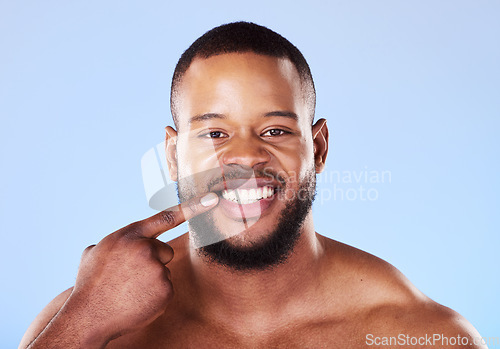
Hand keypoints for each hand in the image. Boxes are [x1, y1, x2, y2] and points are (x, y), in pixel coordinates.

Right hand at [68, 192, 218, 344]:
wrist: (88, 317)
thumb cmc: (89, 285)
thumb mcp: (93, 253)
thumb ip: (113, 243)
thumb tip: (111, 243)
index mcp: (129, 235)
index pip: (165, 217)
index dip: (191, 207)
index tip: (211, 199)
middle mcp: (145, 248)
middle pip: (165, 251)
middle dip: (153, 261)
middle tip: (130, 277)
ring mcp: (156, 269)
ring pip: (164, 271)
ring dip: (152, 280)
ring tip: (129, 290)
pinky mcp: (165, 289)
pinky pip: (166, 289)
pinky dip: (155, 296)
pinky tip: (137, 301)